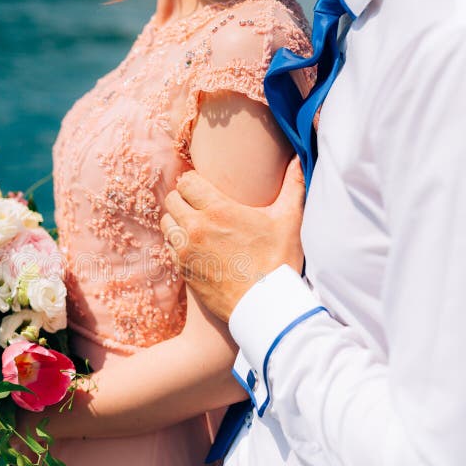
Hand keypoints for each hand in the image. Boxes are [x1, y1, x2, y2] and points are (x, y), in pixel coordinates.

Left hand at [160, 158, 305, 321]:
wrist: (265, 307)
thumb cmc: (279, 262)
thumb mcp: (289, 221)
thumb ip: (293, 185)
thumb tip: (299, 158)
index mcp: (217, 210)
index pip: (186, 181)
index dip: (194, 181)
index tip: (204, 186)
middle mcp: (195, 228)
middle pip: (172, 199)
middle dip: (184, 198)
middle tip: (199, 204)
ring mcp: (185, 251)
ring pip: (166, 223)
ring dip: (177, 220)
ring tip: (195, 223)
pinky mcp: (182, 270)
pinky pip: (169, 247)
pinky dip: (178, 243)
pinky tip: (195, 246)